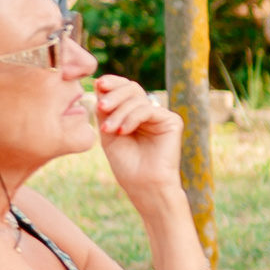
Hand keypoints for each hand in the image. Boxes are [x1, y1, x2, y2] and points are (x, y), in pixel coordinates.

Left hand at [96, 74, 182, 194]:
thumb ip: (105, 109)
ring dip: (119, 112)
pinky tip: (122, 132)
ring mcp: (161, 115)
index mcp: (134, 113)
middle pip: (131, 88)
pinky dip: (131, 118)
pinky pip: (147, 109)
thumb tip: (100, 83)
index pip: (124, 89)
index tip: (97, 83)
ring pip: (137, 98)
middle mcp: (149, 111)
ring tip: (108, 130)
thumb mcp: (108, 132)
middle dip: (114, 95)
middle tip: (101, 107)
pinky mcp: (172, 121)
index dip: (112, 83)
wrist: (142, 186)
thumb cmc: (125, 164)